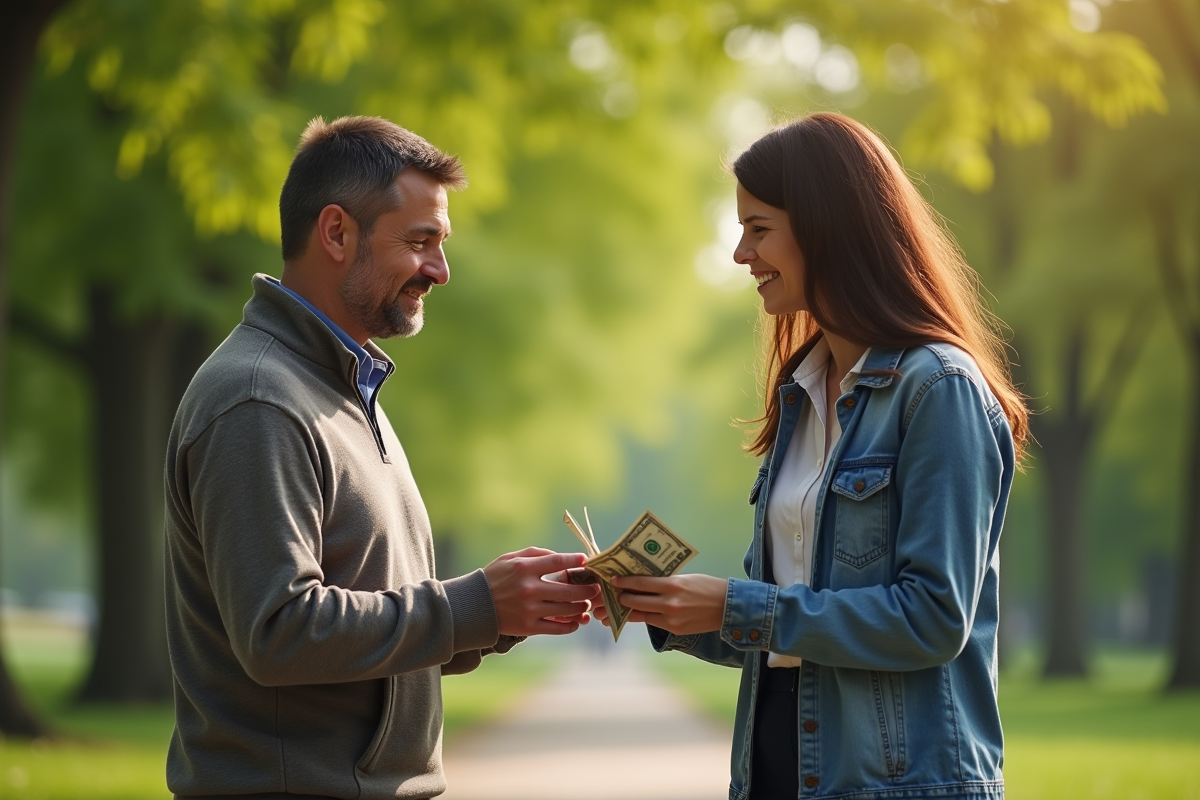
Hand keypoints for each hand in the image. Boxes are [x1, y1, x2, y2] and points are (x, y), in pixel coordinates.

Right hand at [483, 547, 599, 635]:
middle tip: (595, 587)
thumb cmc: (495, 578)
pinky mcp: (528, 627)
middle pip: (568, 590)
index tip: (586, 561)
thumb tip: (561, 557)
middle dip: (587, 589)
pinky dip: (571, 625)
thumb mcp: (510, 558)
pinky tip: (577, 620)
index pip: (557, 562)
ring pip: (567, 610)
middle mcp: (529, 589)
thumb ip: (536, 554)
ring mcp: (529, 610)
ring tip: (586, 603)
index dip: (576, 561)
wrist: (474, 606)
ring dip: (581, 606)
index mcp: (524, 568)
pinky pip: (557, 628)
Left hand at [610, 574, 728, 634]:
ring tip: (620, 608)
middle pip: (636, 601)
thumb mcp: (685, 579)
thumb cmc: (707, 587)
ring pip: (642, 615)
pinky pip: (654, 623)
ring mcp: (671, 619)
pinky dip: (645, 617)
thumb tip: (644, 582)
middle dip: (622, 598)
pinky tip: (639, 614)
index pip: (640, 583)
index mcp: (672, 585)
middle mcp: (669, 603)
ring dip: (629, 611)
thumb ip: (665, 581)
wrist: (728, 608)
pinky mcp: (675, 630)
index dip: (624, 582)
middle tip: (614, 595)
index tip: (614, 580)